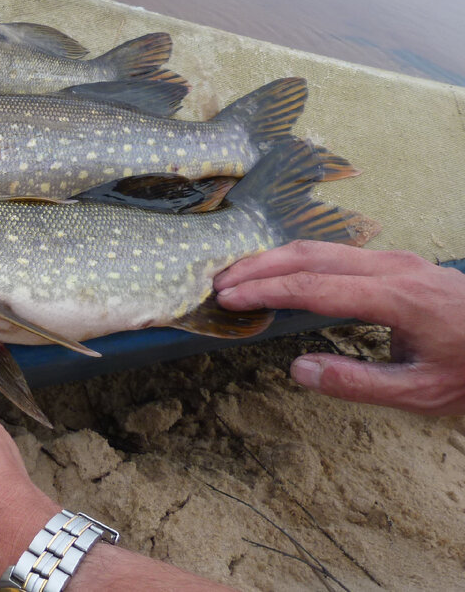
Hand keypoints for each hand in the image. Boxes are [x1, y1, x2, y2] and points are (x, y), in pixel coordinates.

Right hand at [215, 241, 464, 414]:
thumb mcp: (421, 393)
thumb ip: (357, 383)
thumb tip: (297, 369)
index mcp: (395, 297)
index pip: (314, 286)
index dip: (266, 291)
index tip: (229, 298)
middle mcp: (392, 267)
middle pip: (309, 254)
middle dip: (259, 266)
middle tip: (219, 282)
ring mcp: (396, 260)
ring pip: (322, 247)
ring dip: (275, 259)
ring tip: (240, 275)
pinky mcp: (398, 263)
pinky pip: (338, 252)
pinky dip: (299, 260)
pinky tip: (282, 273)